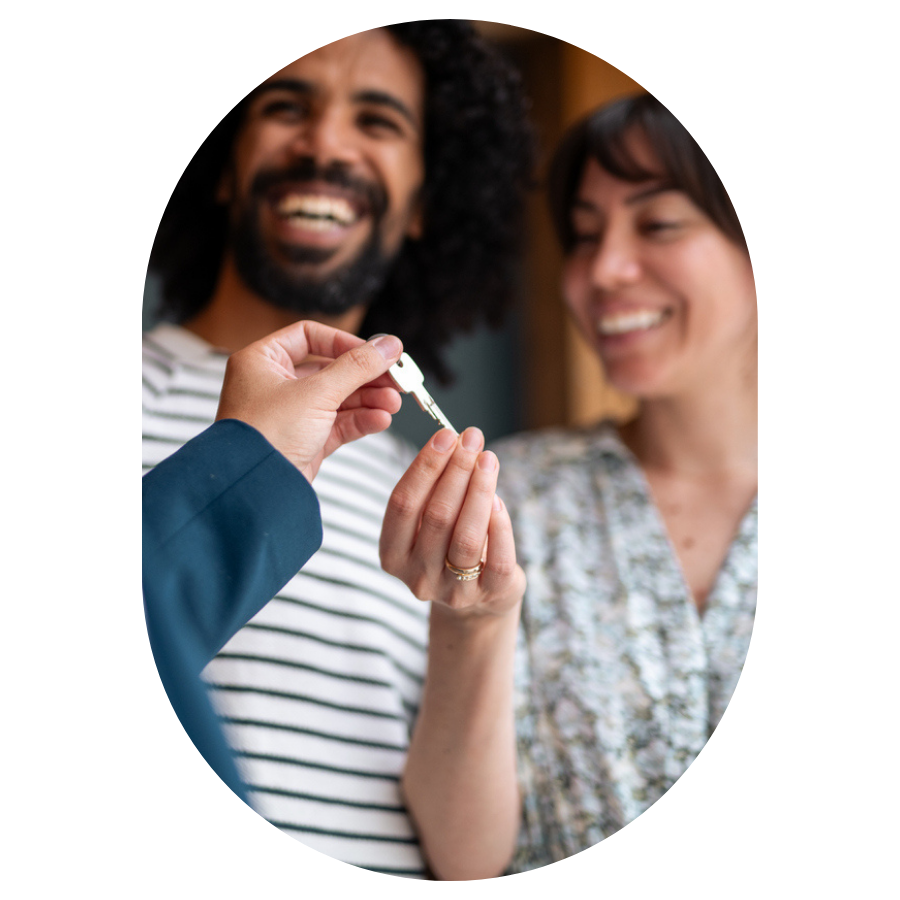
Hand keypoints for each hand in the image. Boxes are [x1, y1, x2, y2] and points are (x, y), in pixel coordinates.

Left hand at [215, 321, 402, 482]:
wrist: (255, 490)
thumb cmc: (267, 435)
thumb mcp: (317, 393)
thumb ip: (357, 366)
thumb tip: (389, 345)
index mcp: (262, 361)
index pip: (309, 336)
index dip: (345, 342)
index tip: (375, 352)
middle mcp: (273, 384)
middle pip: (330, 369)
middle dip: (366, 376)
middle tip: (397, 378)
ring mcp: (290, 414)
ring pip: (338, 398)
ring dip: (369, 399)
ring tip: (394, 403)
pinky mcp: (304, 441)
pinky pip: (338, 423)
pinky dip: (361, 420)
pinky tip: (382, 419)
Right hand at [380, 426, 525, 620]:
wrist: (478, 599)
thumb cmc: (450, 544)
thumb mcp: (431, 520)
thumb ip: (436, 488)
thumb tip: (456, 442)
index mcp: (392, 554)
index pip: (402, 504)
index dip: (424, 466)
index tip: (445, 435)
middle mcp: (417, 576)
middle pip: (436, 515)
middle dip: (456, 470)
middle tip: (472, 438)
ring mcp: (453, 591)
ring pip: (466, 536)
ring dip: (479, 490)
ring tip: (489, 460)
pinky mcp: (489, 595)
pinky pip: (497, 559)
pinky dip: (499, 526)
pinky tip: (500, 500)